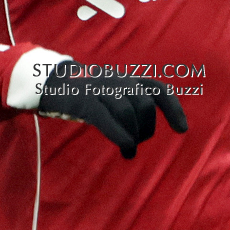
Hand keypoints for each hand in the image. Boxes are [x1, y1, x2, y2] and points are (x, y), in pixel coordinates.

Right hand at [37, 60, 187, 158]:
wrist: (48, 81)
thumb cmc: (83, 94)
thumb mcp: (110, 94)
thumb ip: (128, 104)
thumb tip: (144, 129)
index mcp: (126, 80)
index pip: (157, 89)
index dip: (173, 108)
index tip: (182, 130)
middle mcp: (117, 81)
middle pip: (145, 104)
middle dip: (147, 128)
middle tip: (137, 142)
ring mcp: (99, 89)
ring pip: (128, 110)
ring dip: (133, 135)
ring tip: (129, 150)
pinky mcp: (83, 100)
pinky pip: (106, 117)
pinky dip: (119, 133)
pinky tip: (126, 147)